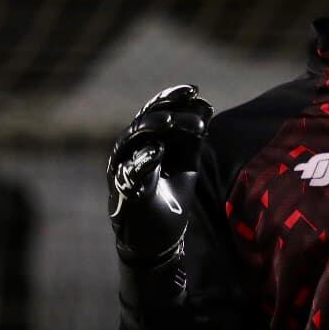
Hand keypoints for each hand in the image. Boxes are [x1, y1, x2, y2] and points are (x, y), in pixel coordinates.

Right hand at [107, 84, 212, 272]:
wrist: (158, 239)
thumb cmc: (170, 195)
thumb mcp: (187, 162)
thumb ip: (193, 137)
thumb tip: (206, 105)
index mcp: (146, 139)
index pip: (158, 110)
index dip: (174, 98)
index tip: (196, 90)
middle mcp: (130, 149)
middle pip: (145, 119)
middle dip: (168, 109)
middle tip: (190, 104)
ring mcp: (122, 168)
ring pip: (132, 139)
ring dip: (153, 127)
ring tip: (173, 120)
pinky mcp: (122, 191)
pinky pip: (129, 172)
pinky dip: (142, 161)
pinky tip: (157, 151)